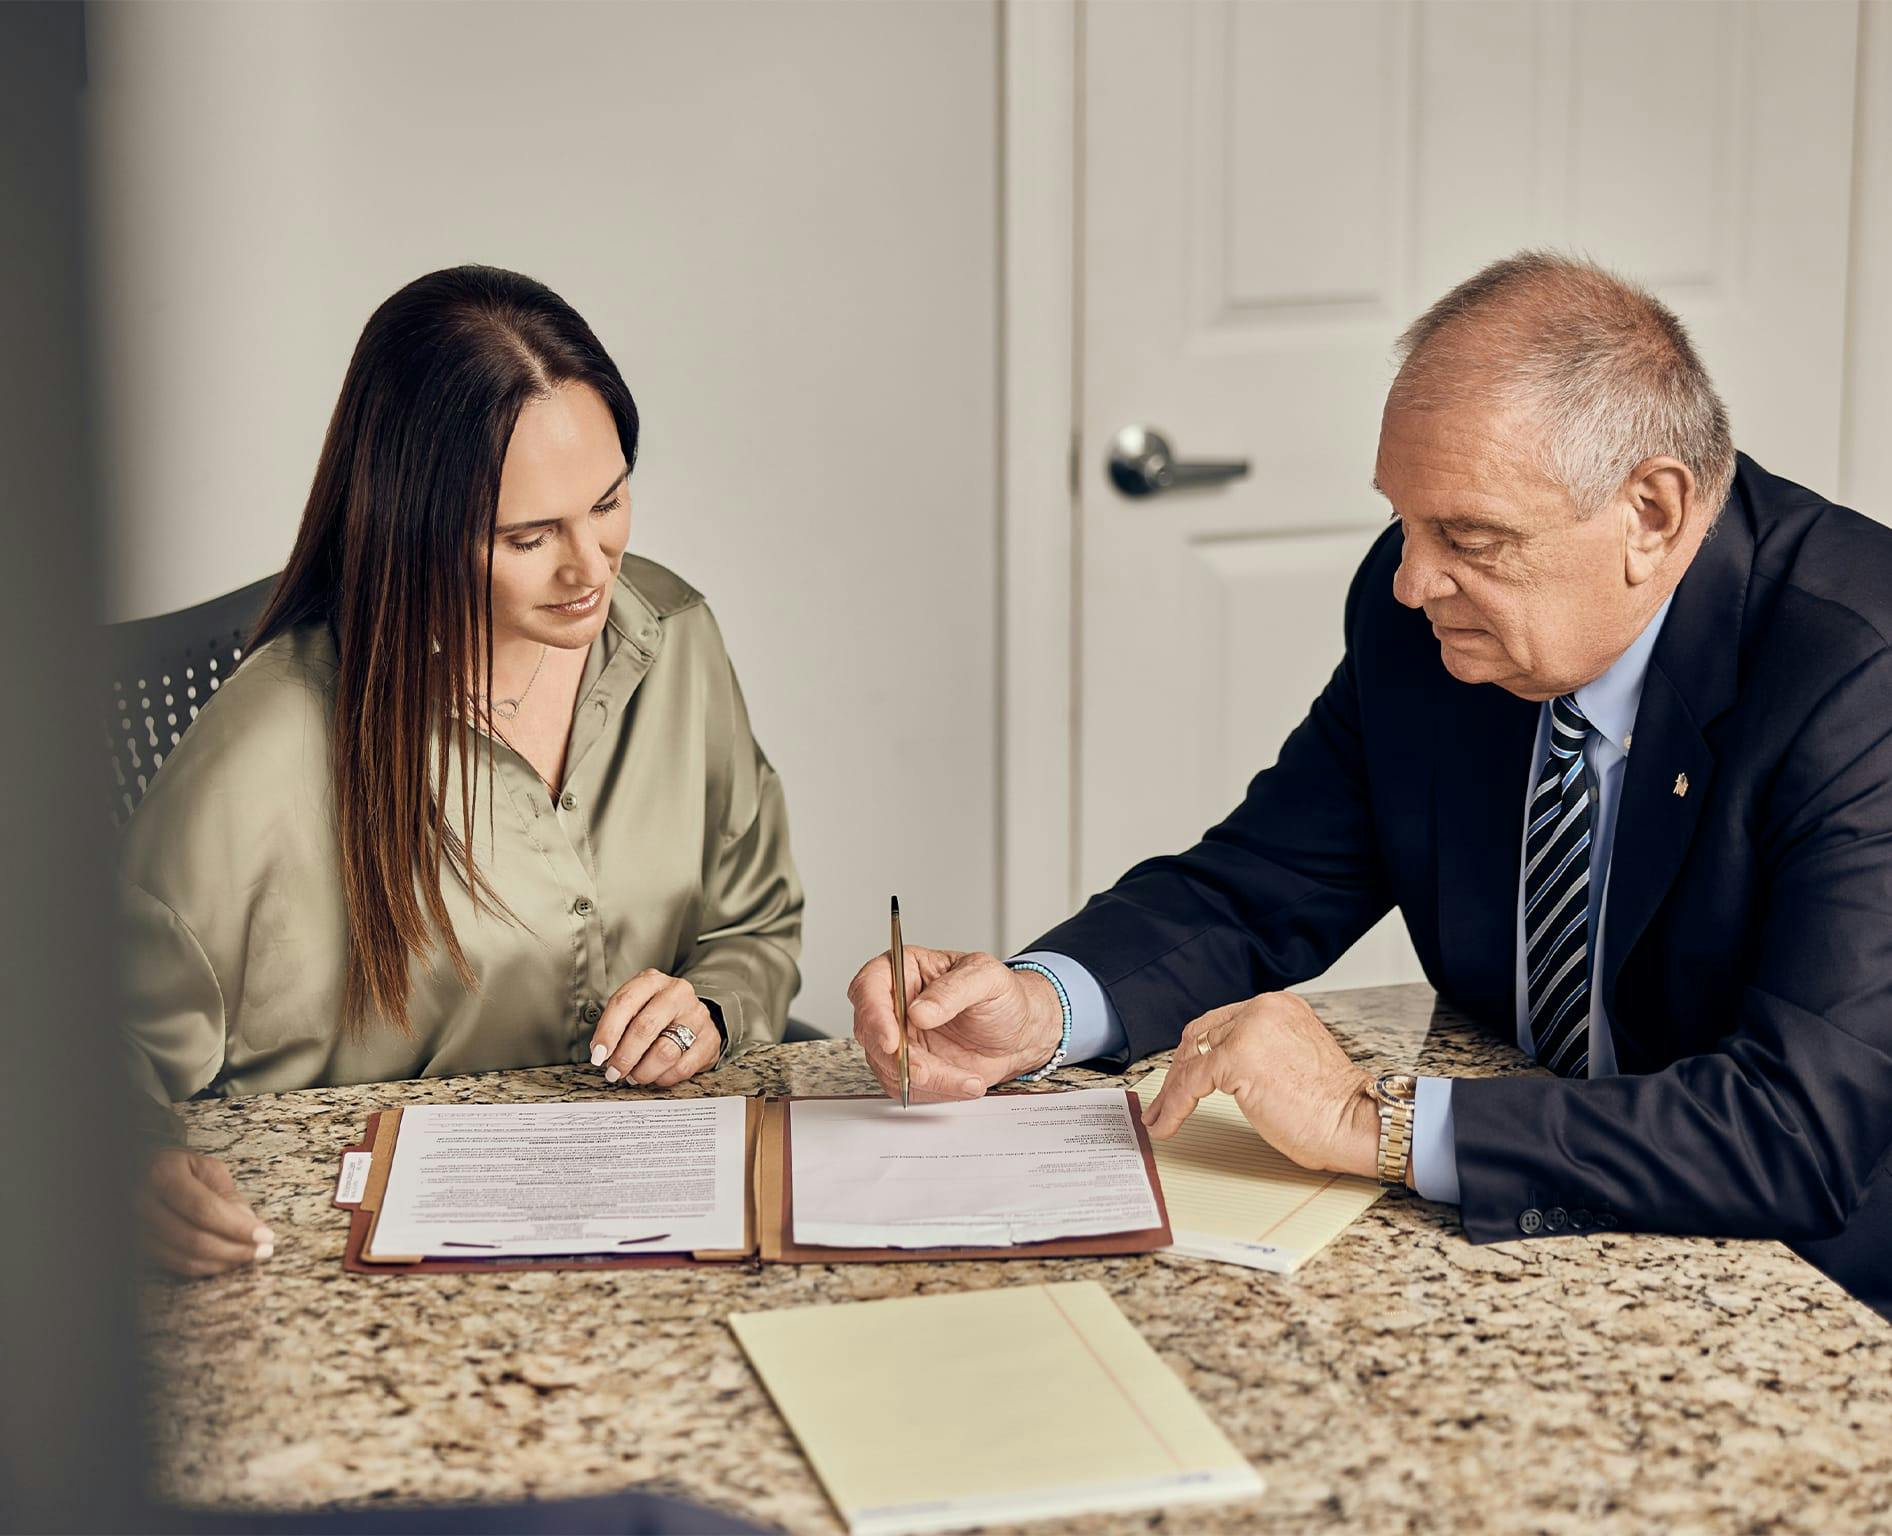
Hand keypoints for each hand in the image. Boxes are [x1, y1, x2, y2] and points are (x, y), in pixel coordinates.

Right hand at [141, 1148, 273, 1277]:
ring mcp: (137, 1229)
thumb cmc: (183, 1169)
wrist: (143, 1173)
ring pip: (186, 1258)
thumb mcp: (209, 1170)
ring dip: (224, 1262)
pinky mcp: (141, 1248)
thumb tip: (252, 1228)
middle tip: (264, 1250)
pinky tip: (228, 1261)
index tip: (266, 1236)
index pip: (205, 1209)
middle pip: (195, 1239)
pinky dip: (208, 1267)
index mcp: (163, 1175)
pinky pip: (178, 1266)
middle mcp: (144, 1204)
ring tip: (251, 1256)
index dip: (237, 1227)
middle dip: (236, 1249)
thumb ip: (229, 1197)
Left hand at [590, 969, 720, 1086]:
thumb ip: (618, 1024)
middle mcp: (677, 993)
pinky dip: (663, 1078)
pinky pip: (682, 1067)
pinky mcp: (710, 1039)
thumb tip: (601, 1052)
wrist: (694, 1017)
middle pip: (645, 1027)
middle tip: (614, 1072)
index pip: (624, 1002)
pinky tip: (656, 1076)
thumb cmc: (658, 1014)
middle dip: (624, 1056)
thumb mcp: (636, 1007)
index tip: (598, 1055)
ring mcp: (696, 1016)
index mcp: (652, 981)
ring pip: (665, 1051)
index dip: (608, 1032)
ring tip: (634, 1077)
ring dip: (643, 1071)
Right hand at [846, 945, 1064, 1101]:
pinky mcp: (908, 1066)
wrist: (1018, 1033)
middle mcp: (895, 1003)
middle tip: (927, 1070)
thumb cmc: (1002, 997)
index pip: (870, 986)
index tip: (891, 1040)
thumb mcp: (987, 978)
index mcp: (905, 969)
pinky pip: (906, 1086)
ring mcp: (899, 1037)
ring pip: (888, 1066)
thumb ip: (953, 990)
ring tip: (967, 1078)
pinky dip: (935, 1090)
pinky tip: (964, 1082)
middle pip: (871, 1032)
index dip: (873, 1014)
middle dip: (899, 1058)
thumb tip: (919, 1011)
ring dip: (927, 1079)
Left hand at [1142, 991, 1379, 1177]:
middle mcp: (1262, 1008)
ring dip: (1170, 1092)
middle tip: (1162, 1101)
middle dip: (1177, 1071)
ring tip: (1159, 1117)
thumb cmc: (1332, 1105)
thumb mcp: (1291, 1060)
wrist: (1356, 1122)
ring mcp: (1249, 1030)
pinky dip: (1173, 1106)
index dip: (1194, 1053)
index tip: (1180, 1077)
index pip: (1220, 1024)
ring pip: (1190, 1060)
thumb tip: (1217, 1070)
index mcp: (1277, 1006)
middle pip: (1200, 1037)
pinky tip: (1166, 1124)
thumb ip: (1259, 1052)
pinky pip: (1190, 1083)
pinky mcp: (1237, 1058)